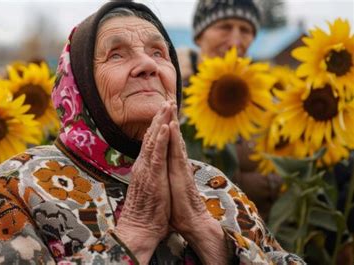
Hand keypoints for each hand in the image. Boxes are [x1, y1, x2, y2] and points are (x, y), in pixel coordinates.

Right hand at [115, 101, 172, 263]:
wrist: (138, 230)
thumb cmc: (146, 216)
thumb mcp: (150, 193)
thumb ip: (151, 182)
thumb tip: (152, 178)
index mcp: (144, 169)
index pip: (150, 144)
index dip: (156, 127)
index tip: (162, 113)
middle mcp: (143, 166)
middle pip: (150, 137)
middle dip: (159, 118)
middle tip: (166, 100)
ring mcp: (147, 170)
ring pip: (153, 141)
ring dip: (160, 122)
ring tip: (166, 105)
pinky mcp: (152, 176)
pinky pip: (157, 154)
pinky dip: (160, 139)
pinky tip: (164, 127)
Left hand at [167, 105, 227, 263]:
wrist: (192, 223)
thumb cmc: (179, 210)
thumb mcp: (169, 190)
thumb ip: (168, 179)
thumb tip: (165, 174)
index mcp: (173, 167)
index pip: (169, 144)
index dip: (165, 129)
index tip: (161, 115)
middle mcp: (177, 164)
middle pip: (173, 138)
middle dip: (169, 119)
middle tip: (166, 101)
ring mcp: (180, 167)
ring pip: (175, 140)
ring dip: (172, 122)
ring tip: (169, 105)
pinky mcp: (181, 173)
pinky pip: (176, 152)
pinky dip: (173, 138)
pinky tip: (171, 125)